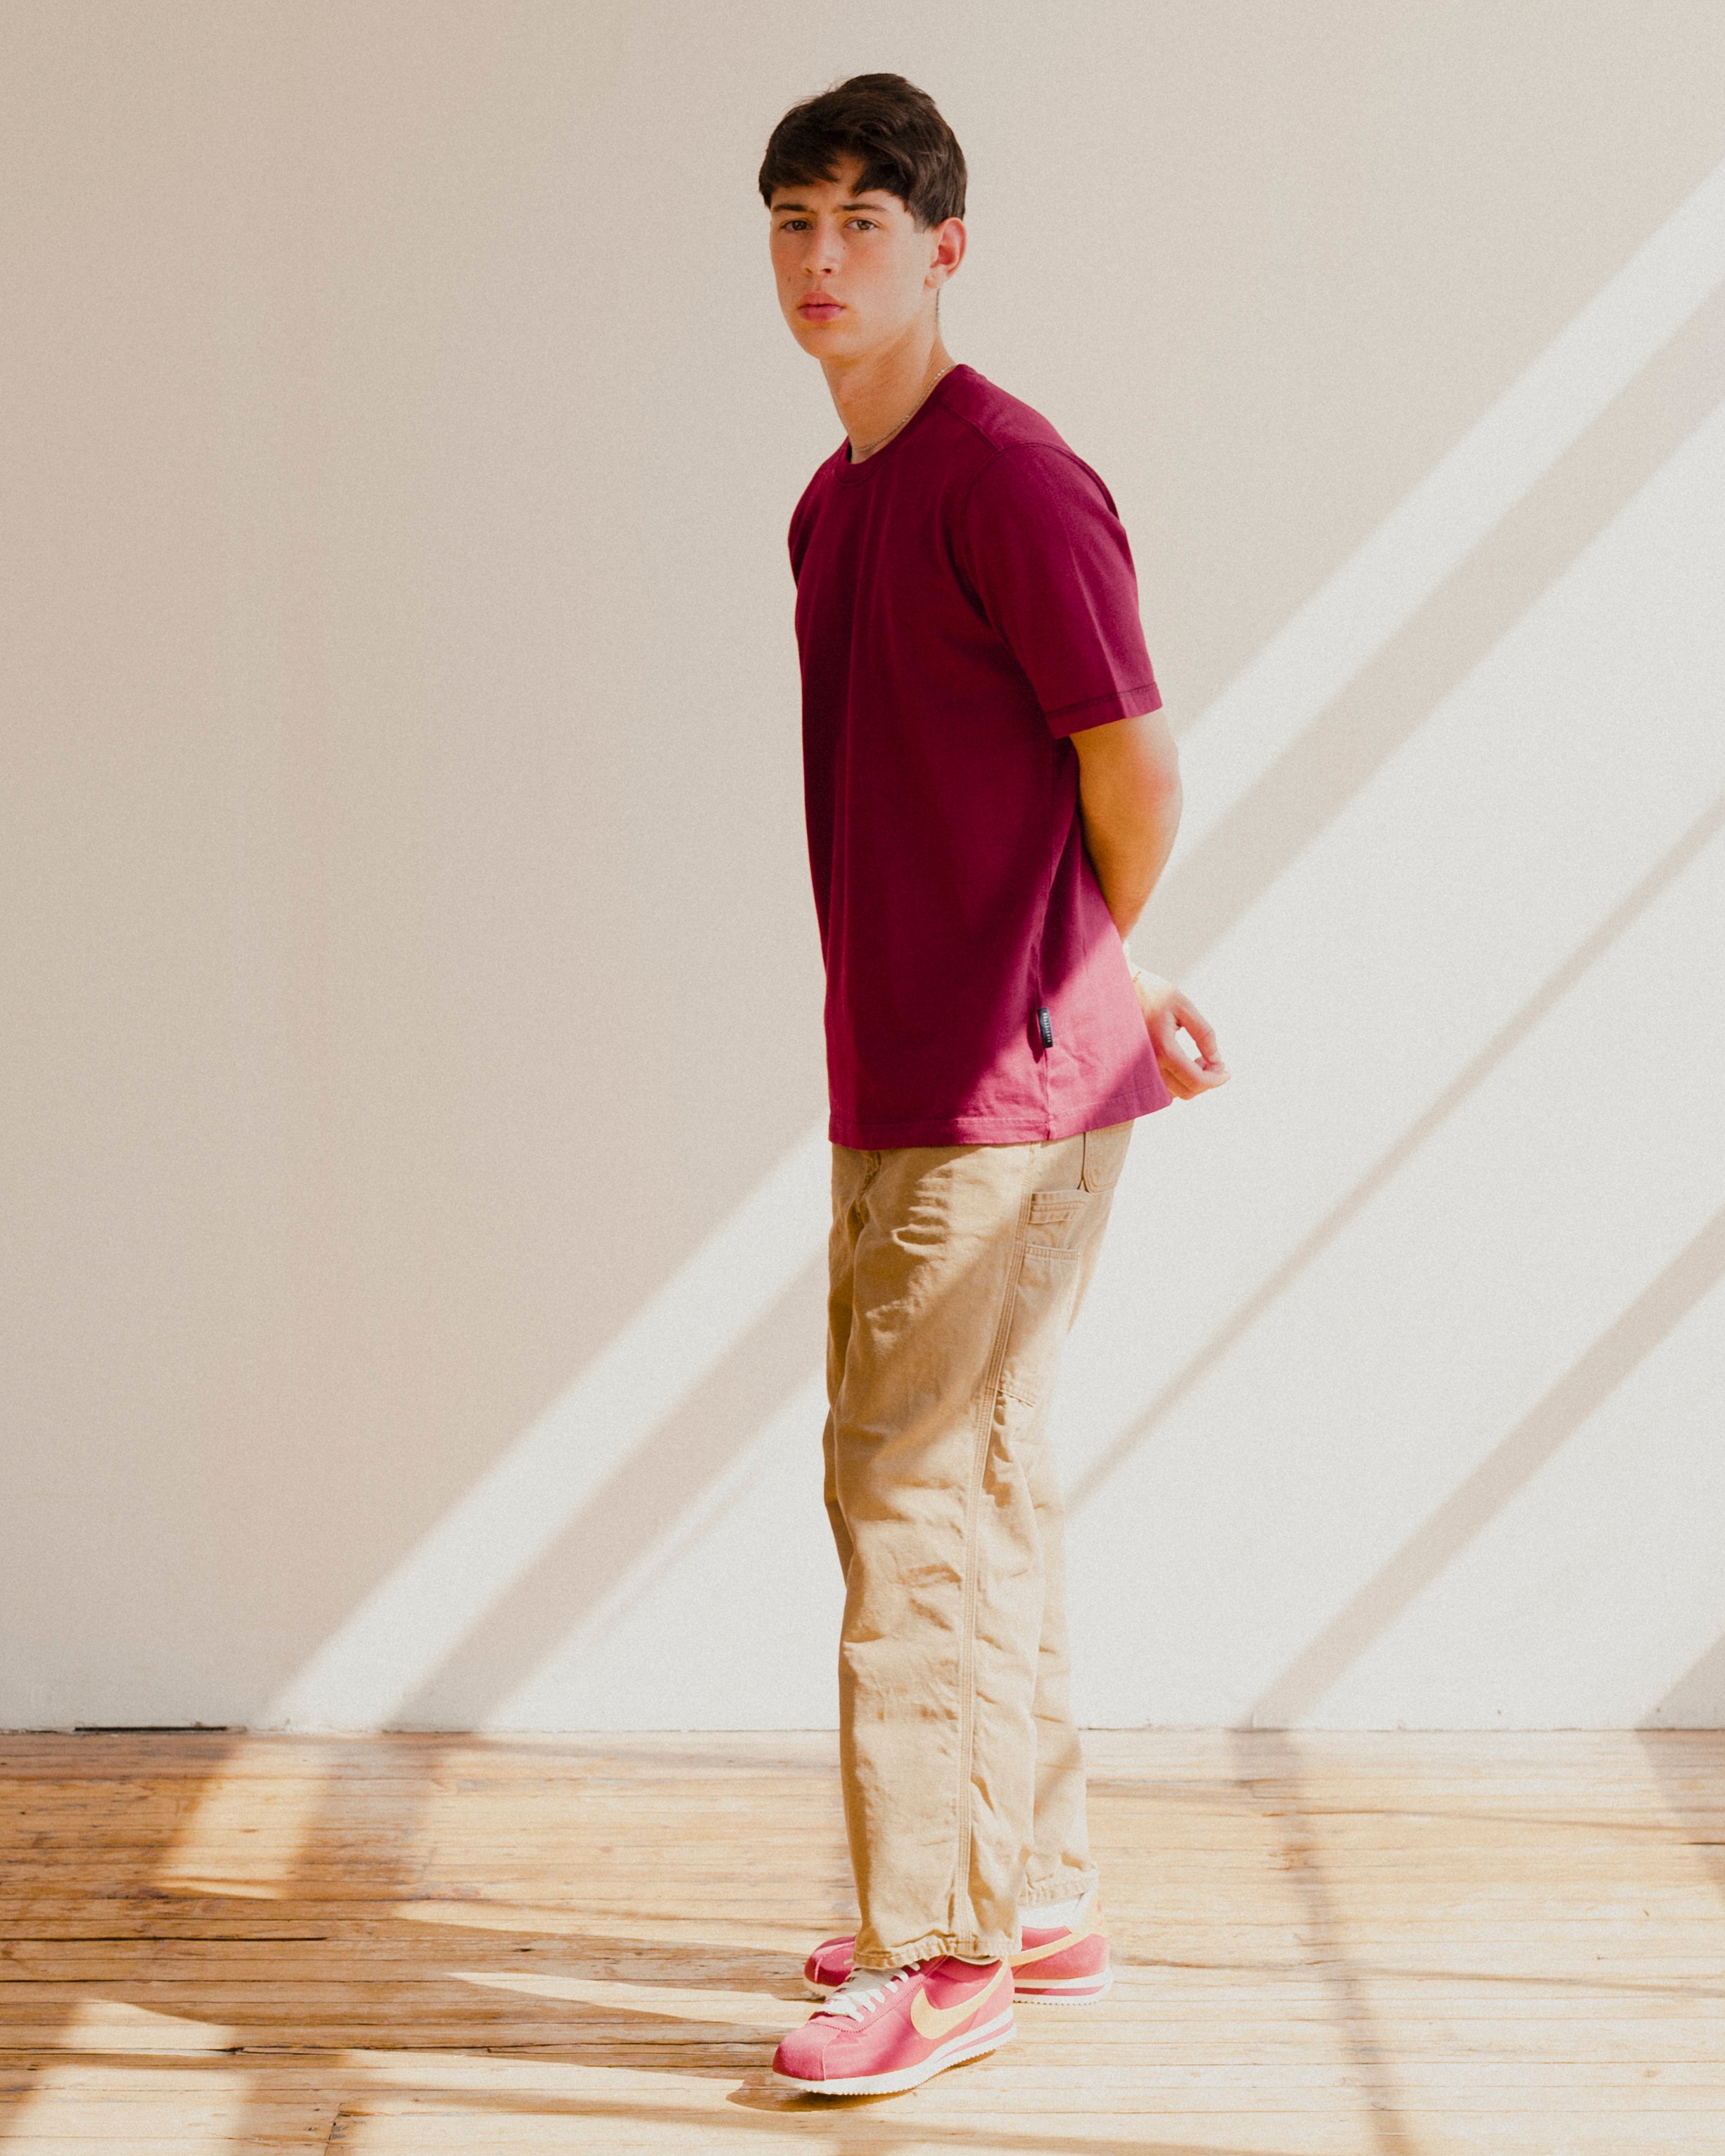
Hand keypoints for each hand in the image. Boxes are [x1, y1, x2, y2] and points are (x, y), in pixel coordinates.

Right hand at [1130, 969, 1229, 1100]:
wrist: (1119, 991)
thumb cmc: (1153, 994)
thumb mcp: (1184, 1006)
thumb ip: (1204, 1033)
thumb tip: (1217, 1060)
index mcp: (1164, 1049)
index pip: (1196, 1080)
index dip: (1216, 1080)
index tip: (1227, 1072)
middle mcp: (1150, 1065)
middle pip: (1187, 1091)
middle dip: (1207, 1081)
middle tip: (1215, 1062)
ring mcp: (1141, 1069)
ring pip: (1175, 1092)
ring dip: (1193, 1081)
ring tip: (1200, 1059)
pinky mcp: (1137, 1069)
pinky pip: (1163, 1087)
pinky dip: (1179, 1081)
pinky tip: (1185, 1062)